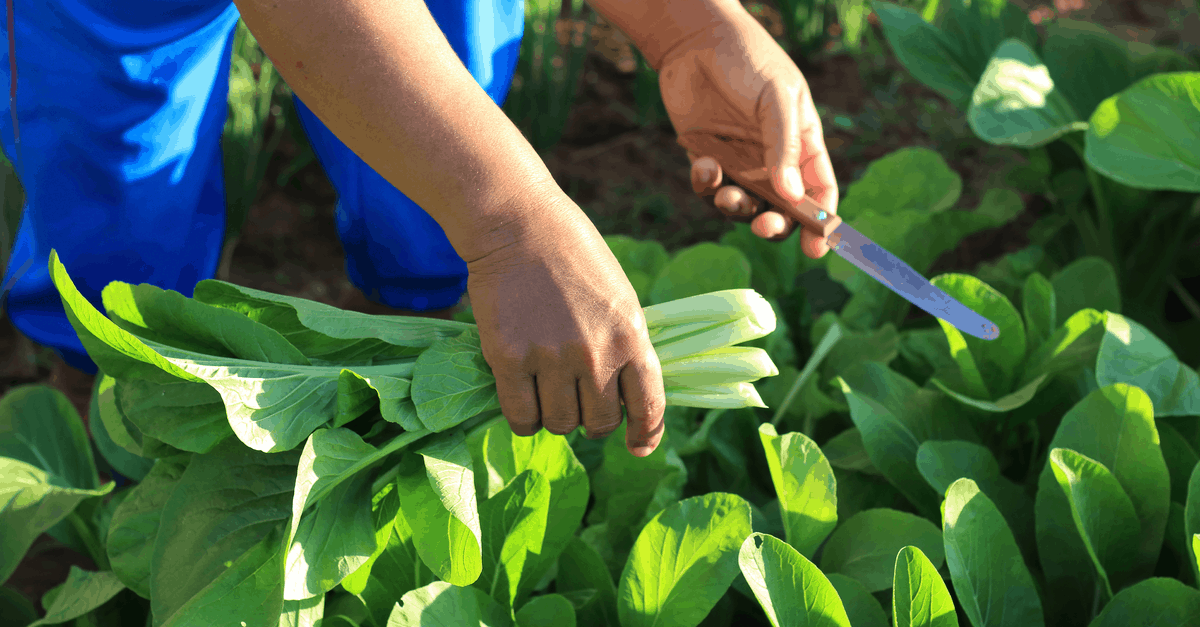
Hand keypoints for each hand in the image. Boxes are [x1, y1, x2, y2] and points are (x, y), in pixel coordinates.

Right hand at [465, 195, 665, 456]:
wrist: (519, 225)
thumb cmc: (573, 254)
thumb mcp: (619, 297)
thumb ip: (625, 344)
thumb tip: (624, 396)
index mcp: (631, 336)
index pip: (649, 405)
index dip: (646, 433)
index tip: (638, 446)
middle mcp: (596, 354)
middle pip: (600, 423)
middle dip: (592, 421)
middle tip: (578, 403)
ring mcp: (551, 358)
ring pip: (561, 424)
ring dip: (556, 417)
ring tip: (547, 393)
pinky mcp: (509, 358)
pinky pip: (521, 417)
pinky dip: (525, 419)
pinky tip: (523, 401)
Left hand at [657, 12, 838, 257]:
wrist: (696, 41)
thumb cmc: (749, 60)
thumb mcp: (776, 96)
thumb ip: (784, 146)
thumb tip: (792, 195)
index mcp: (803, 144)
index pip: (819, 191)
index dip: (821, 223)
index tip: (817, 248)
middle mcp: (773, 161)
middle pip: (781, 211)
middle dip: (775, 226)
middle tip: (764, 226)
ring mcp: (739, 163)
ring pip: (742, 206)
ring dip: (736, 209)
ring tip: (728, 196)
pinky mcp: (707, 159)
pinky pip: (709, 189)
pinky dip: (707, 185)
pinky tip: (704, 166)